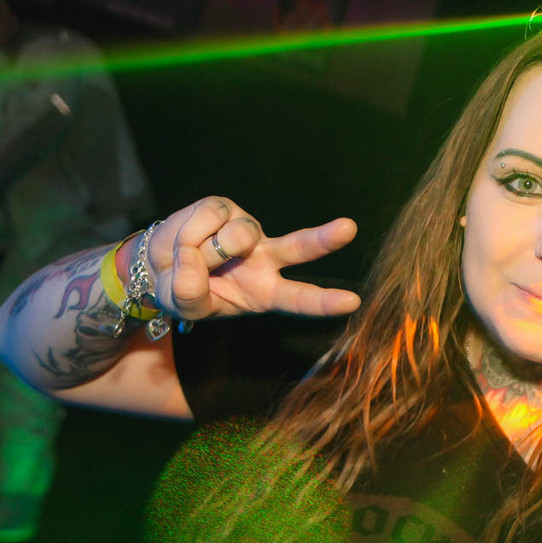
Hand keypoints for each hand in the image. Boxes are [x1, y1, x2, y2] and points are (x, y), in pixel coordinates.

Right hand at [131, 196, 360, 319]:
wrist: (159, 265)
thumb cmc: (185, 290)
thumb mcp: (188, 307)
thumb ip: (191, 293)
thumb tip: (194, 255)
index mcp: (267, 291)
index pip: (301, 298)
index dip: (324, 301)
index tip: (352, 301)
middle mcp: (267, 257)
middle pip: (300, 247)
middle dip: (324, 238)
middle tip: (349, 228)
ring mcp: (249, 230)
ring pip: (236, 237)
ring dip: (204, 251)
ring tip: (191, 258)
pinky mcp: (226, 207)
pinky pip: (208, 218)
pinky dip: (188, 233)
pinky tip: (186, 239)